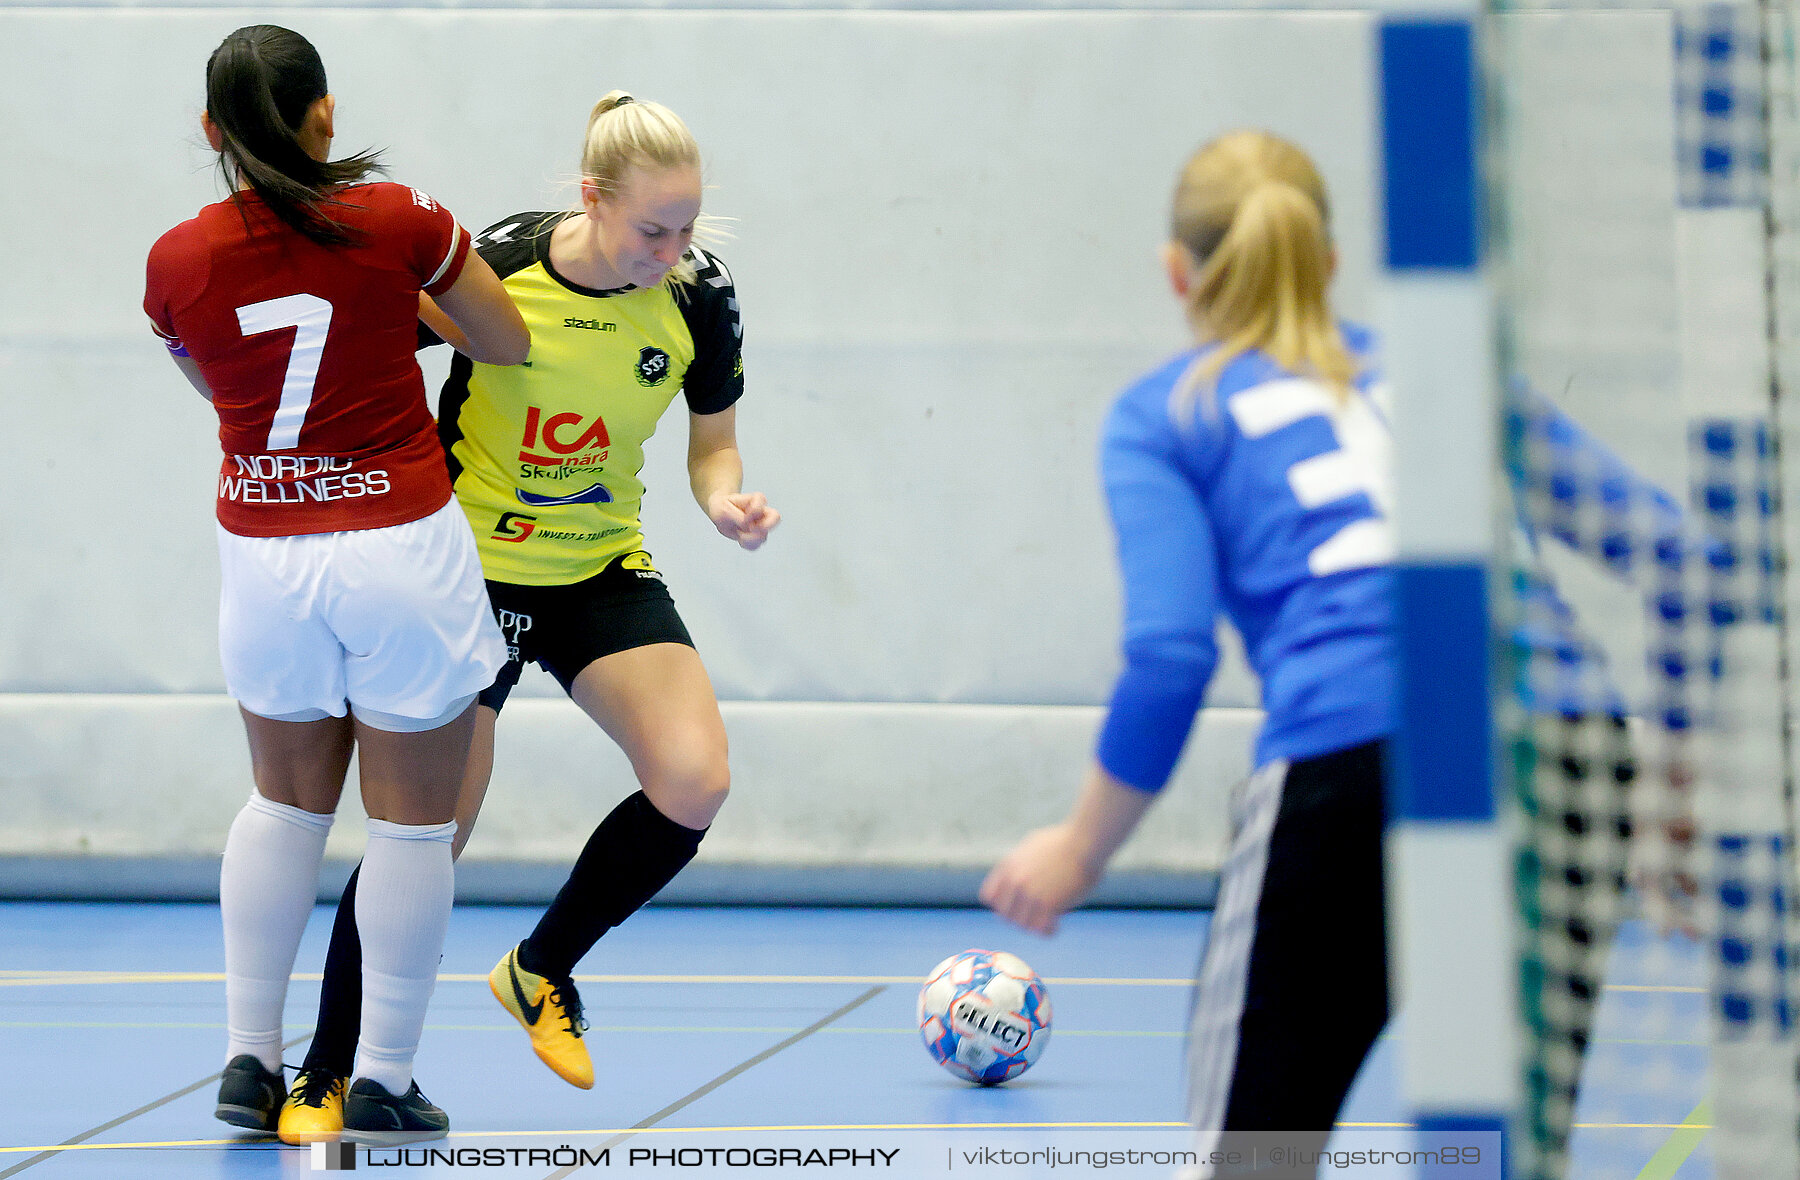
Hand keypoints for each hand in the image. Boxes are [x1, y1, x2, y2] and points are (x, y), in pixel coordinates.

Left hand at [707, 491, 780, 549]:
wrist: (719, 511)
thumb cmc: (722, 506)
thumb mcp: (725, 509)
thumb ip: (738, 517)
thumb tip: (749, 528)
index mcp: (756, 500)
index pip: (761, 506)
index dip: (753, 513)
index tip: (744, 514)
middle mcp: (762, 512)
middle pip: (776, 518)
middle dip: (764, 528)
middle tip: (751, 529)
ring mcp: (760, 525)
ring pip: (764, 536)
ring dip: (750, 539)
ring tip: (740, 535)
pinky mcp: (756, 536)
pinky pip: (757, 545)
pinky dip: (748, 545)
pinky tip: (740, 540)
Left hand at [979, 823, 1104, 936]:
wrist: (1084, 842)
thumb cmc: (1065, 840)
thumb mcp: (1031, 846)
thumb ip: (1020, 862)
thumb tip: (1019, 871)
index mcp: (1008, 866)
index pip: (988, 897)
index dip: (1001, 903)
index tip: (1014, 905)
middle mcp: (1015, 881)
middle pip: (1005, 915)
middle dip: (1019, 918)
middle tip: (1035, 917)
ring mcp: (1030, 894)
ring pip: (1023, 925)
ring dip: (1034, 926)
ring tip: (1047, 922)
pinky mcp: (1048, 904)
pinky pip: (1041, 929)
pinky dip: (1048, 931)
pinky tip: (1056, 925)